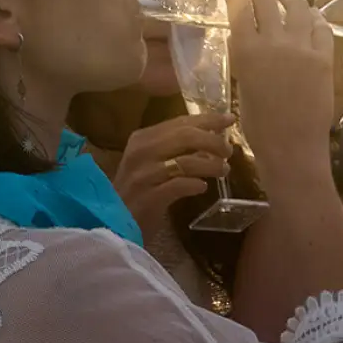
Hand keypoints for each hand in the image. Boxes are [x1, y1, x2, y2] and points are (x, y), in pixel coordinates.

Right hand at [111, 113, 235, 230]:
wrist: (112, 223)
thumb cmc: (136, 191)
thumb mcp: (151, 163)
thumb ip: (174, 148)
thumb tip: (211, 139)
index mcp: (142, 138)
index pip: (180, 122)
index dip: (208, 119)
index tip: (230, 119)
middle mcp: (141, 151)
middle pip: (186, 136)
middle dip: (213, 141)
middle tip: (228, 151)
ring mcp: (144, 174)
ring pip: (186, 161)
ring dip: (210, 164)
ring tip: (223, 170)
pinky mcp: (149, 197)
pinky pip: (179, 186)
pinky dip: (195, 185)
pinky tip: (203, 187)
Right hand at [224, 0, 335, 160]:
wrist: (292, 146)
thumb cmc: (259, 124)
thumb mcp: (242, 84)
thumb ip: (245, 56)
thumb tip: (246, 36)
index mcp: (246, 51)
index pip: (238, 5)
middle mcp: (274, 43)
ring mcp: (302, 48)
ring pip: (298, 6)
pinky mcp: (324, 58)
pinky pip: (320, 26)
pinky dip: (313, 17)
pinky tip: (309, 17)